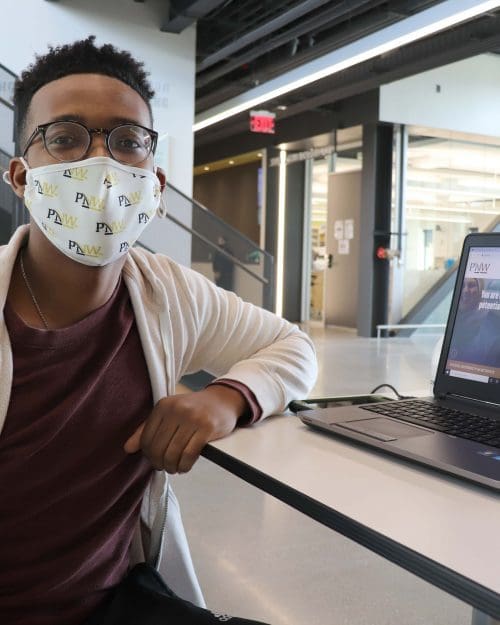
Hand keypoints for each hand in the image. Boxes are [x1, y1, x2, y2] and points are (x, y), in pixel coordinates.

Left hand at [124, 385, 246, 472]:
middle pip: (158, 448)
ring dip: (172, 467)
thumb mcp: (168, 413)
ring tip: (174, 468)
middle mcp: (176, 410)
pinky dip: (184, 466)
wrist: (223, 400)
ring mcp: (192, 418)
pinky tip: (184, 467)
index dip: (148, 455)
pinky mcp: (207, 428)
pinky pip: (189, 455)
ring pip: (173, 453)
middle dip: (160, 463)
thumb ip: (147, 429)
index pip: (146, 438)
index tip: (155, 459)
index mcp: (163, 405)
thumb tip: (127, 448)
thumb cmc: (193, 409)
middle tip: (165, 467)